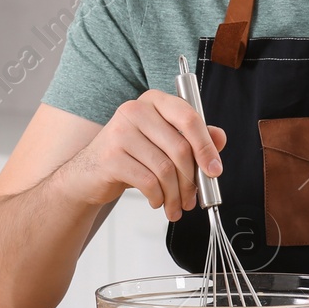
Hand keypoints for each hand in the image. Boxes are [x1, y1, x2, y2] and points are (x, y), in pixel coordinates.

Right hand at [55, 90, 226, 220]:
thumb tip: (220, 138)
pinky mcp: (111, 156)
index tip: (215, 171)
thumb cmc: (130, 156)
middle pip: (179, 147)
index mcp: (153, 101)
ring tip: (175, 206)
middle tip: (194, 198)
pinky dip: (158, 197)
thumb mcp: (162, 143)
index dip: (206, 146)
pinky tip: (157, 201)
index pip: (188, 117)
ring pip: (165, 169)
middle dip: (191, 180)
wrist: (88, 174)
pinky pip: (148, 181)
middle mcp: (135, 110)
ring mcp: (120, 132)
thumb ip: (192, 138)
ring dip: (175, 194)